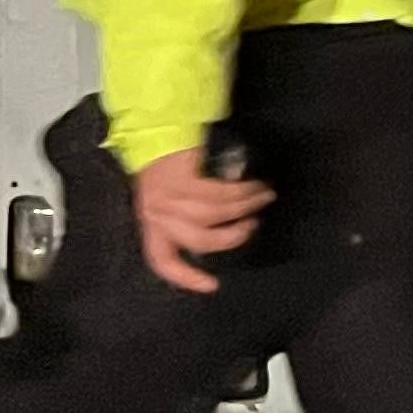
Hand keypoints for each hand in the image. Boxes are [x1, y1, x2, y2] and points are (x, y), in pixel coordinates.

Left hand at [134, 146, 271, 293]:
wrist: (162, 127)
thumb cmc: (169, 163)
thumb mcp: (169, 196)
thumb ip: (185, 216)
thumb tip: (223, 229)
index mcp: (150, 222)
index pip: (162, 259)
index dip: (186, 277)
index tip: (212, 285)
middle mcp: (156, 212)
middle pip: (199, 240)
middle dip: (232, 237)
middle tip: (252, 226)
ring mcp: (168, 196)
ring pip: (215, 216)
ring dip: (245, 208)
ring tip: (262, 198)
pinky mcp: (185, 179)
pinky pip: (221, 194)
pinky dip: (244, 192)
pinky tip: (256, 187)